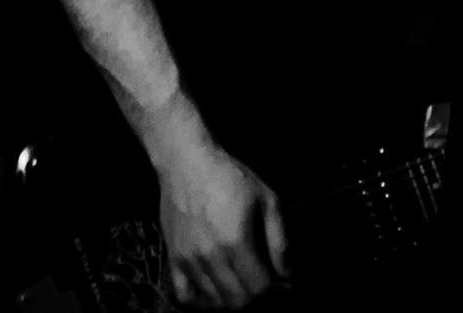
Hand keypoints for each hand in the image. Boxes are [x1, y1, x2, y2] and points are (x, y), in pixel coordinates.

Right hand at [156, 140, 288, 308]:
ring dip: (234, 299)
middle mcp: (210, 257)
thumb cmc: (230, 177)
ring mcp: (188, 261)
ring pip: (214, 301)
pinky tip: (216, 292)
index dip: (277, 290)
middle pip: (238, 301)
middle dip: (258, 298)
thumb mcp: (268, 200)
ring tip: (246, 283)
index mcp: (236, 242)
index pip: (259, 288)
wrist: (187, 163)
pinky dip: (202, 301)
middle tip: (267, 283)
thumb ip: (280, 240)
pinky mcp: (173, 259)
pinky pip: (185, 296)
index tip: (285, 283)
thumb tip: (289, 273)